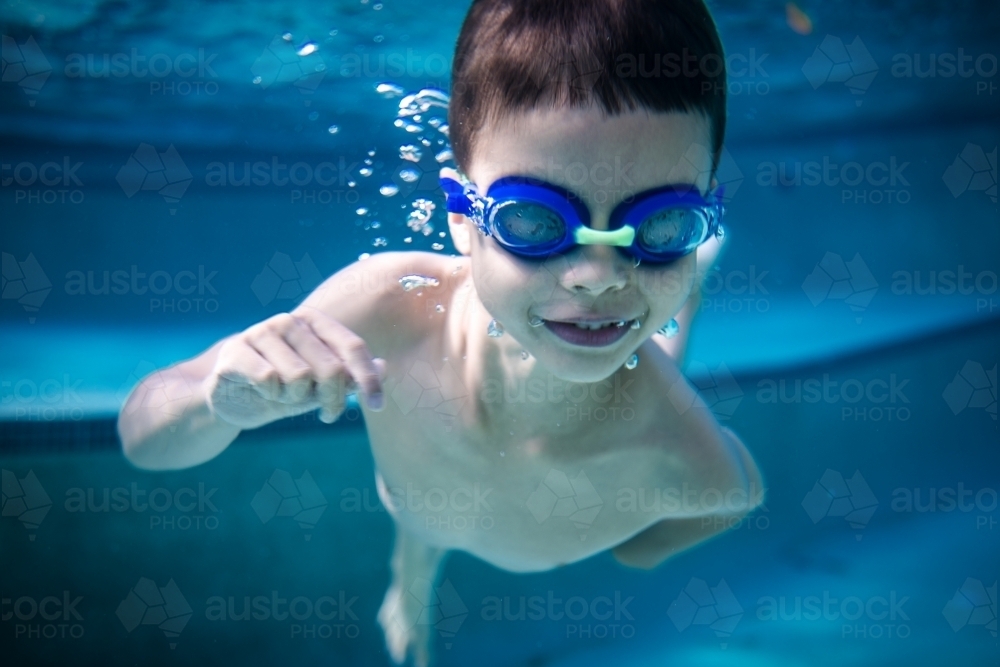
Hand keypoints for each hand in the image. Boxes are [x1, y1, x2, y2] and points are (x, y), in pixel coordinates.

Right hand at [205, 308, 385, 428]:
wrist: (232, 396)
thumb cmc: (285, 389)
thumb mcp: (323, 386)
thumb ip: (352, 376)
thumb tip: (383, 367)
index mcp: (315, 322)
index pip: (353, 347)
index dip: (368, 379)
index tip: (377, 406)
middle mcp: (289, 321)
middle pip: (331, 368)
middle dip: (333, 400)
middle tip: (327, 415)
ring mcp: (260, 332)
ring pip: (300, 376)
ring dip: (297, 399)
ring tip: (286, 397)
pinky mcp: (235, 351)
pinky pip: (269, 380)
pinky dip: (272, 396)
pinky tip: (262, 393)